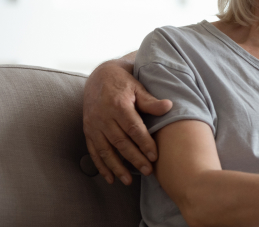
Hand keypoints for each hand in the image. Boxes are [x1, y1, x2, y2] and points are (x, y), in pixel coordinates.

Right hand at [83, 57, 171, 184]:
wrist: (99, 76)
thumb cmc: (124, 83)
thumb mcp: (138, 87)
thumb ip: (151, 101)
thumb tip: (169, 106)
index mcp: (118, 105)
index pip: (133, 128)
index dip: (144, 143)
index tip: (154, 156)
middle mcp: (103, 117)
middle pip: (120, 142)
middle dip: (134, 159)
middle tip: (147, 171)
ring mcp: (94, 125)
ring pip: (105, 150)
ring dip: (116, 167)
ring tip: (128, 181)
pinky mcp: (88, 131)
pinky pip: (93, 151)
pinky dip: (101, 166)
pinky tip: (110, 178)